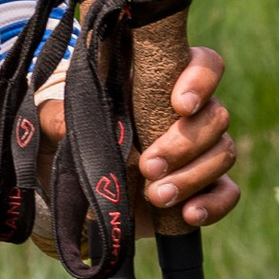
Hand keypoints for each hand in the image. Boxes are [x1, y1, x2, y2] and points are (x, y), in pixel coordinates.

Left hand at [39, 44, 240, 227]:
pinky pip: (228, 192)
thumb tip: (69, 121)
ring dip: (191, 177)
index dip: (201, 79)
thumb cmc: (66, 147)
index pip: (203, 64)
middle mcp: (187, 114)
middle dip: (184, 144)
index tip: (180, 105)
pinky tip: (189, 214)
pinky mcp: (203, 188)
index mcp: (158, 84)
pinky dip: (214, 204)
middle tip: (148, 166)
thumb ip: (54, 120)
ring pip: (223, 153)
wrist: (73, 199)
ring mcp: (199, 152)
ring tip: (155, 197)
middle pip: (215, 115)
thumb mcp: (51, 130)